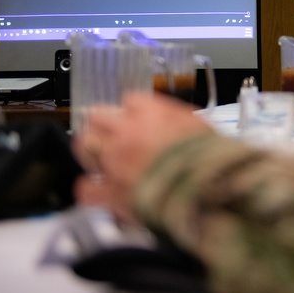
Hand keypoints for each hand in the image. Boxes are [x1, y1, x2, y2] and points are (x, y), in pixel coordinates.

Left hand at [72, 93, 211, 219]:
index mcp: (150, 112)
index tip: (138, 120)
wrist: (205, 189)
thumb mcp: (200, 126)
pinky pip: (86, 187)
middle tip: (112, 137)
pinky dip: (92, 190)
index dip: (134, 112)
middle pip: (97, 116)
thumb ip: (178, 121)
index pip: (130, 100)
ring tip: (100, 160)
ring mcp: (113, 160)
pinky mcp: (109, 191)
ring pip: (84, 145)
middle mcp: (126, 131)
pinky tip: (100, 192)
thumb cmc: (210, 158)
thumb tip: (171, 124)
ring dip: (91, 152)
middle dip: (103, 126)